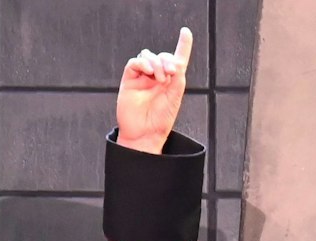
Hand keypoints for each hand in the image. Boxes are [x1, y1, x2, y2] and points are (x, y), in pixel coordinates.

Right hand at [116, 27, 192, 153]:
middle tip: (172, 73)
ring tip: (160, 78)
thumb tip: (175, 61)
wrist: (145, 133)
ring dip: (156, 62)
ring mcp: (142, 78)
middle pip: (161, 56)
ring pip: (148, 56)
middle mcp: (156, 77)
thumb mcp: (175, 94)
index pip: (176, 59)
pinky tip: (149, 72)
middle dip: (167, 60)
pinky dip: (143, 63)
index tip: (186, 33)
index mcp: (170, 81)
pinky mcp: (129, 80)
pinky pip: (134, 63)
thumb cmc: (161, 119)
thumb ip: (177, 75)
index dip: (182, 45)